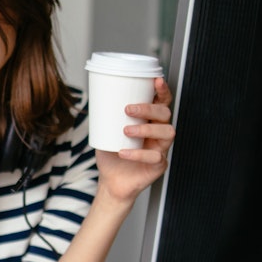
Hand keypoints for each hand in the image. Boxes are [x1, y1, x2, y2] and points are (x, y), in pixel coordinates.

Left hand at [95, 77, 174, 203]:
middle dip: (149, 109)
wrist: (111, 181)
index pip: (162, 102)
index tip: (156, 81)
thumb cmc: (112, 154)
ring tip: (126, 131)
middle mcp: (159, 133)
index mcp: (150, 121)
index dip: (163, 90)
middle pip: (165, 114)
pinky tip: (124, 152)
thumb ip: (105, 115)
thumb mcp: (106, 131)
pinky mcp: (159, 165)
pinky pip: (155, 157)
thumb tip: (95, 97)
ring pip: (167, 133)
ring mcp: (161, 149)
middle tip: (128, 109)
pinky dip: (138, 154)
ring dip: (146, 129)